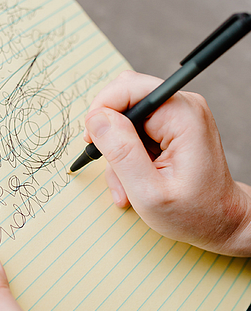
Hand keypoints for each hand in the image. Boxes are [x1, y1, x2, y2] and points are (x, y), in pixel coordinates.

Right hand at [84, 70, 250, 255]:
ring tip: (125, 187)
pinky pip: (133, 132)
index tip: (92, 140)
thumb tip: (96, 119)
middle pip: (124, 100)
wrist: (219, 221)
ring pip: (125, 120)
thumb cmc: (193, 212)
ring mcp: (176, 117)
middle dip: (109, 135)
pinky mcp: (170, 128)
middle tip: (110, 166)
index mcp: (181, 115)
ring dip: (117, 154)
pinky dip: (126, 157)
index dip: (102, 111)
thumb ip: (121, 152)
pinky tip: (132, 183)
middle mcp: (181, 107)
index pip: (128, 89)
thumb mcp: (149, 191)